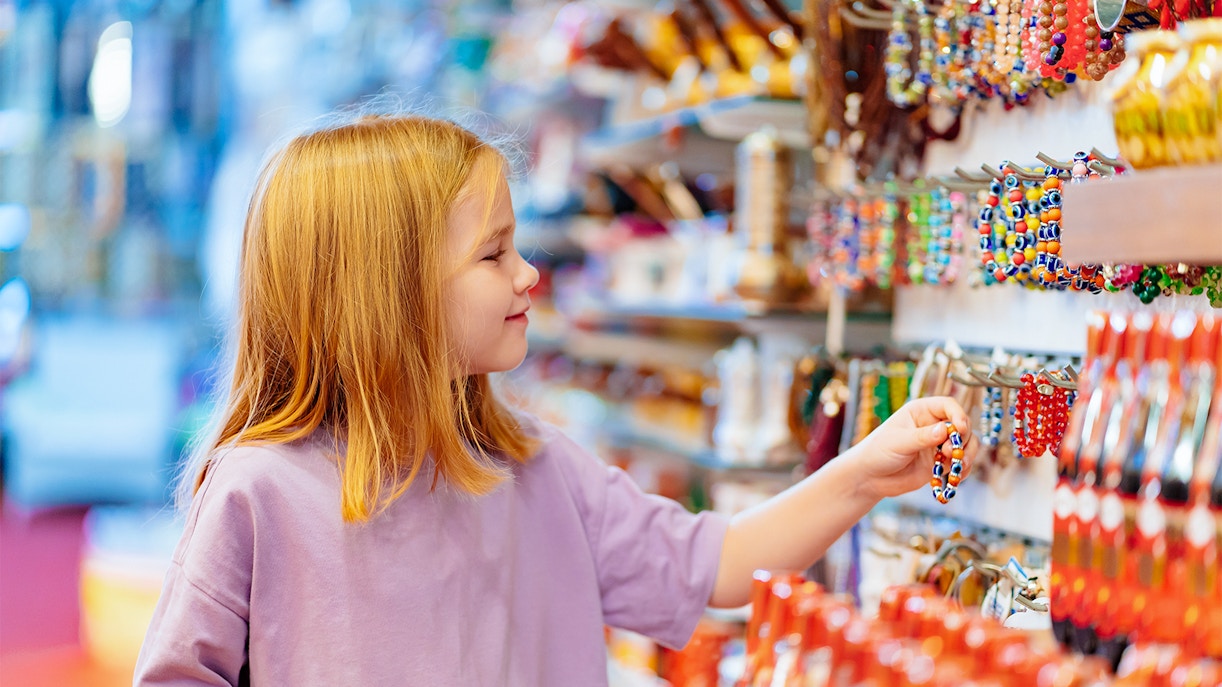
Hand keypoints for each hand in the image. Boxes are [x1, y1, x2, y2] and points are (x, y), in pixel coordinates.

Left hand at [849, 396, 977, 500]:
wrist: (870, 477)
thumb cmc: (878, 452)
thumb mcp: (898, 442)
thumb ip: (922, 437)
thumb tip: (945, 430)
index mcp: (921, 411)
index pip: (948, 405)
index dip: (959, 415)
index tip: (960, 429)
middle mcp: (933, 425)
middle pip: (962, 426)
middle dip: (963, 439)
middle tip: (950, 453)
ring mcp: (939, 444)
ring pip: (966, 444)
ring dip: (967, 454)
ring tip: (958, 465)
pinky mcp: (941, 462)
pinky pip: (961, 462)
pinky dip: (963, 469)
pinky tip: (956, 477)